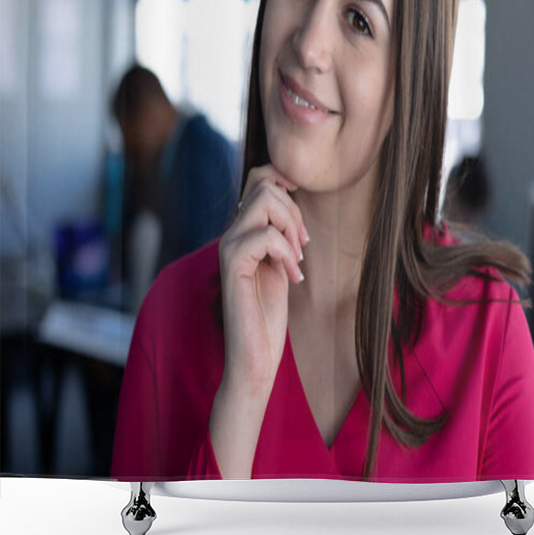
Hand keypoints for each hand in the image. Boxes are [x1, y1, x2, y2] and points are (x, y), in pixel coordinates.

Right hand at [217, 164, 308, 391]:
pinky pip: (265, 236)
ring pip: (264, 201)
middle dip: (294, 210)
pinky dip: (286, 253)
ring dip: (291, 226)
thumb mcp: (282, 263)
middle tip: (303, 245)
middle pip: (264, 184)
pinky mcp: (232, 265)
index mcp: (243, 231)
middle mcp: (232, 233)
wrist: (255, 356)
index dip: (284, 179)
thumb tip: (295, 202)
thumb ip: (282, 234)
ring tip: (298, 258)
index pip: (258, 178)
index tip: (302, 210)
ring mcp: (228, 247)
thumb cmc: (269, 313)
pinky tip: (293, 277)